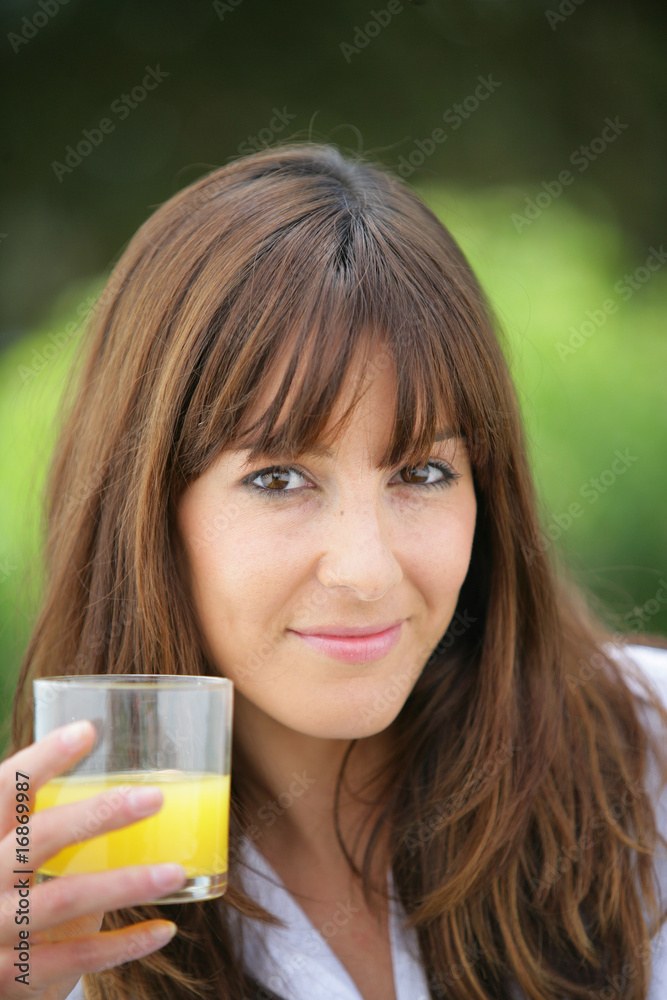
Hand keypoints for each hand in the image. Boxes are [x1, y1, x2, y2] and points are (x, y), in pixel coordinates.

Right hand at [0, 720, 186, 998]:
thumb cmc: (1, 890)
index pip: (4, 788)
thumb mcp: (6, 848)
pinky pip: (75, 957)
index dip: (42, 759)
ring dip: (126, 883)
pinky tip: (164, 930)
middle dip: (100, 814)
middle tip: (156, 798)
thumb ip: (41, 821)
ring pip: (66, 899)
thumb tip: (120, 772)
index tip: (88, 730)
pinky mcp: (12, 975)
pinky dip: (123, 944)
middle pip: (40, 837)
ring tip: (176, 871)